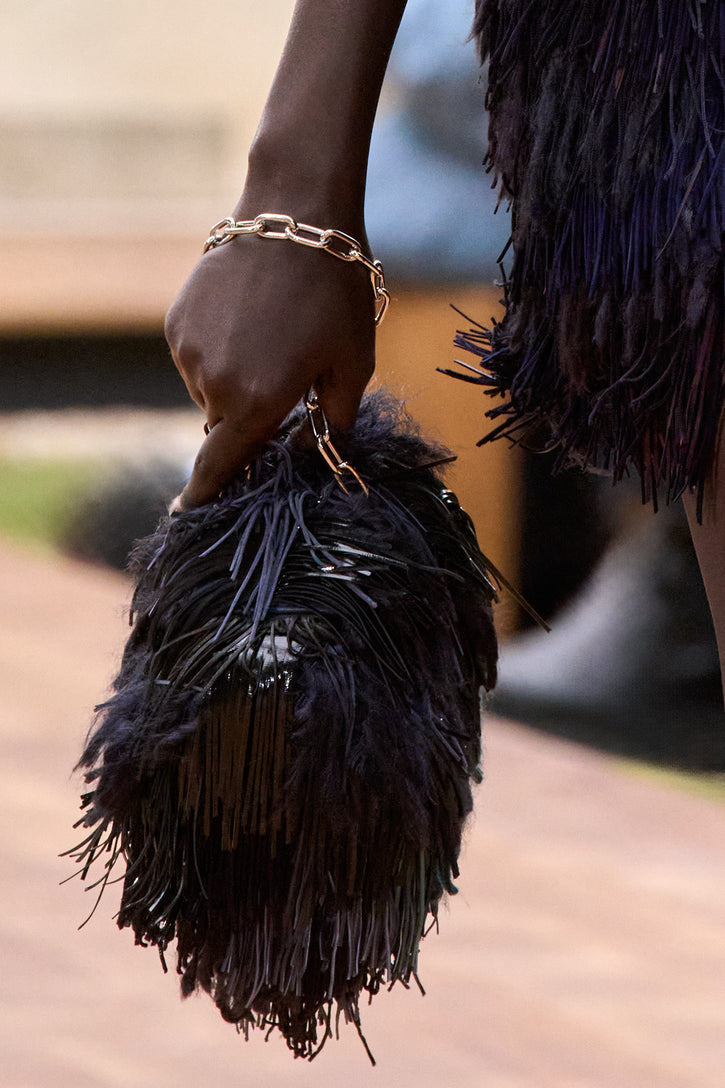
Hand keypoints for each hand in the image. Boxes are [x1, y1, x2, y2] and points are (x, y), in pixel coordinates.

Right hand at [165, 227, 375, 509]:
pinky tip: (246, 318)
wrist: (293, 214)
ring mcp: (189, 351)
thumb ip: (334, 422)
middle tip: (284, 376)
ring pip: (209, 391)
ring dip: (233, 382)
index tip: (186, 514)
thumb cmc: (335, 293)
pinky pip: (196, 357)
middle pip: (224, 426)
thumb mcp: (352, 364)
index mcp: (256, 403)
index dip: (205, 495)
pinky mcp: (177, 321)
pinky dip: (217, 352)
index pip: (221, 466)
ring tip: (269, 336)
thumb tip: (315, 452)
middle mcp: (213, 384)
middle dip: (248, 417)